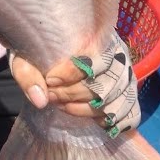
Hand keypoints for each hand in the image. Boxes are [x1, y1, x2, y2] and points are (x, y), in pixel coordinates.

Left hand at [9, 36, 140, 135]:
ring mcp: (127, 78)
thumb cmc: (44, 52)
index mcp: (99, 38)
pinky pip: (130, 115)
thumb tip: (41, 100)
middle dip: (74, 94)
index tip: (50, 80)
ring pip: (115, 101)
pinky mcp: (130, 96)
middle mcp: (119, 56)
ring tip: (64, 106)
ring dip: (86, 110)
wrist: (58, 52)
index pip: (95, 58)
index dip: (71, 73)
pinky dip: (110, 121)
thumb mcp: (28, 56)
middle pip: (104, 83)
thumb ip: (29, 73)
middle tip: (52, 96)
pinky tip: (88, 118)